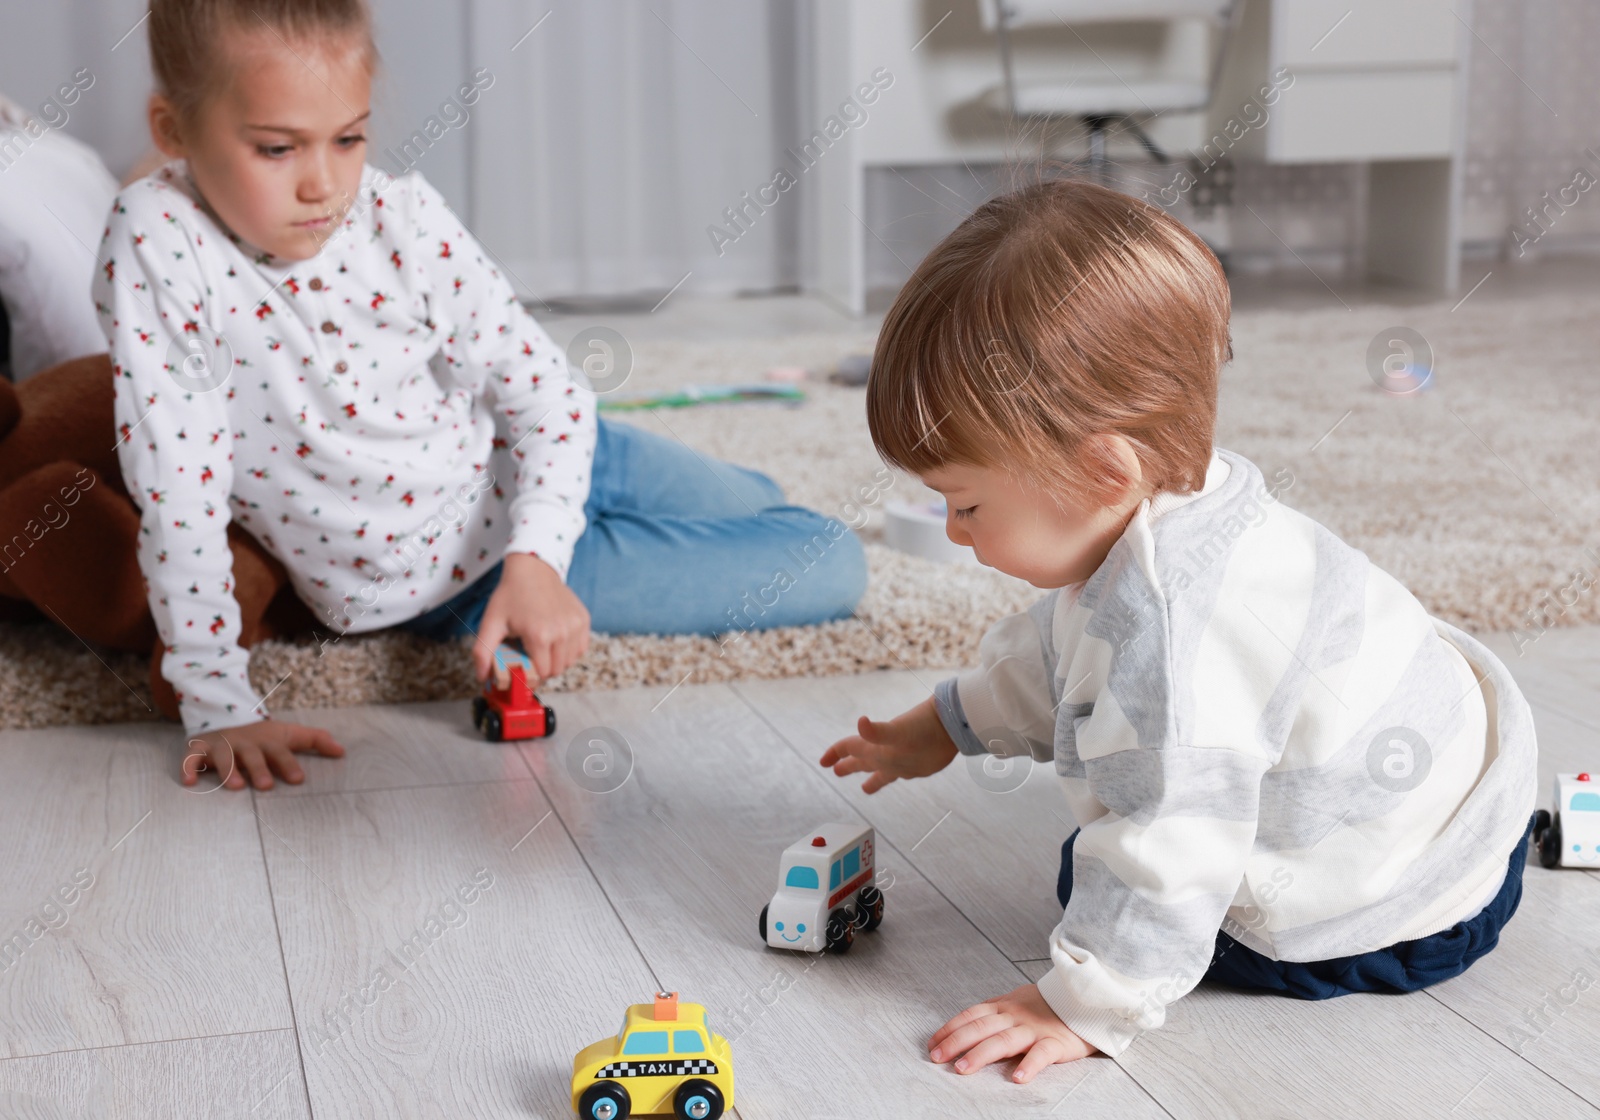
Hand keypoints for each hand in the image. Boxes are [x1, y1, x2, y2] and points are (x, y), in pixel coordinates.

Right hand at [182, 719, 344, 790]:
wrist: (226, 720)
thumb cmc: (263, 737)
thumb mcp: (289, 734)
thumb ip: (316, 740)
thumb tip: (342, 751)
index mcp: (267, 740)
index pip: (281, 751)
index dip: (289, 764)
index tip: (299, 779)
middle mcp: (244, 742)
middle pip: (252, 754)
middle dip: (259, 769)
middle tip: (265, 786)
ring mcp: (222, 745)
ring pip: (224, 757)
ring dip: (228, 770)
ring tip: (235, 787)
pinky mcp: (199, 749)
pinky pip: (191, 757)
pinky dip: (188, 767)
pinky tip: (190, 781)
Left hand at [475, 552, 589, 683]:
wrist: (532, 568)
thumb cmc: (511, 595)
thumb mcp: (491, 622)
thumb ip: (483, 652)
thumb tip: (481, 677)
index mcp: (539, 636)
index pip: (542, 674)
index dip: (531, 674)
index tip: (523, 664)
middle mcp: (562, 632)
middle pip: (557, 670)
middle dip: (543, 668)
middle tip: (531, 653)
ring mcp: (576, 625)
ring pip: (570, 661)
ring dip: (557, 659)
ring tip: (543, 645)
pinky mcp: (584, 619)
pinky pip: (581, 647)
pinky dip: (570, 649)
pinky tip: (557, 638)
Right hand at [818, 696, 957, 793]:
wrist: (949, 729)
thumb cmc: (922, 729)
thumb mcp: (897, 732)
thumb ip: (877, 732)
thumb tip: (861, 722)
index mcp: (875, 746)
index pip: (849, 747)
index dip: (835, 753)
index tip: (823, 762)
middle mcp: (884, 752)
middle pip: (861, 759)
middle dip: (847, 765)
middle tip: (835, 769)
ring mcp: (899, 760)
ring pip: (879, 770)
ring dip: (869, 777)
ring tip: (865, 787)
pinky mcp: (914, 767)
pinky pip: (899, 774)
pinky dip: (892, 776)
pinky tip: (894, 776)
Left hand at [929, 984, 1096, 1081]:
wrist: (1084, 1000)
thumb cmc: (1047, 1005)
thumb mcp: (1016, 1001)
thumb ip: (993, 1012)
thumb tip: (965, 1023)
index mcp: (1004, 1006)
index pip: (971, 1016)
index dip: (950, 1029)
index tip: (932, 1044)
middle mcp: (1015, 1016)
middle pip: (980, 1028)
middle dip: (955, 1042)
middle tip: (937, 1058)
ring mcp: (1035, 1029)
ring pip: (1004, 1040)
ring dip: (981, 1054)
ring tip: (963, 1068)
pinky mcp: (1056, 1042)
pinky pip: (1041, 1054)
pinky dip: (1029, 1065)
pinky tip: (1017, 1078)